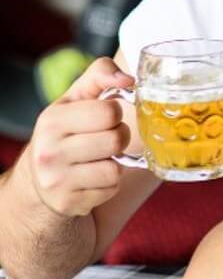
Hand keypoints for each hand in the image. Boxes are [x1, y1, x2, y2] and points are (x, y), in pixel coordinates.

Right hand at [28, 58, 133, 216]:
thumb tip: (129, 79)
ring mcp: (57, 181)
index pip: (109, 111)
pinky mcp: (69, 203)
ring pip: (115, 168)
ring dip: (116, 163)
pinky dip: (110, 184)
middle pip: (116, 139)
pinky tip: (93, 178)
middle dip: (120, 137)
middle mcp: (49, 151)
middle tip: (107, 138)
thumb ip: (100, 75)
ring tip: (100, 158)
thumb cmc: (66, 131)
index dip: (115, 113)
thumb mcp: (76, 98)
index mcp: (52, 120)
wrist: (39, 179)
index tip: (106, 117)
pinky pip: (111, 189)